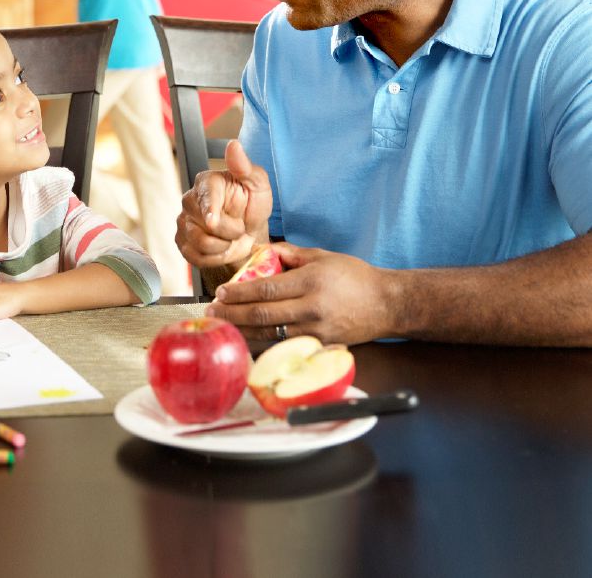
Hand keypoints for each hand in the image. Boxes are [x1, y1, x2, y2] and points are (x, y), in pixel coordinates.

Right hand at [175, 140, 273, 267]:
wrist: (248, 232)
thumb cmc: (252, 205)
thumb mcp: (258, 185)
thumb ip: (245, 167)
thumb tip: (233, 145)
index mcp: (206, 182)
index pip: (205, 197)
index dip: (210, 211)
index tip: (214, 222)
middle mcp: (189, 200)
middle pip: (206, 226)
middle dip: (230, 232)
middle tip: (239, 226)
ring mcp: (183, 222)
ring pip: (200, 243)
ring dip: (224, 246)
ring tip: (230, 238)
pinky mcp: (181, 242)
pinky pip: (195, 257)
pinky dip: (214, 258)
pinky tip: (221, 248)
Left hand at [205, 243, 393, 344]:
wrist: (388, 304)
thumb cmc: (355, 277)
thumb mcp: (322, 256)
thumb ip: (289, 253)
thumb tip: (261, 251)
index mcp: (310, 282)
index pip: (266, 289)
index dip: (240, 292)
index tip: (221, 292)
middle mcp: (312, 308)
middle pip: (262, 314)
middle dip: (232, 314)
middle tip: (212, 314)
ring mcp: (316, 332)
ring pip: (270, 335)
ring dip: (242, 333)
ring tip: (223, 328)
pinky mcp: (320, 347)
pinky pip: (285, 348)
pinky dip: (263, 345)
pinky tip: (246, 341)